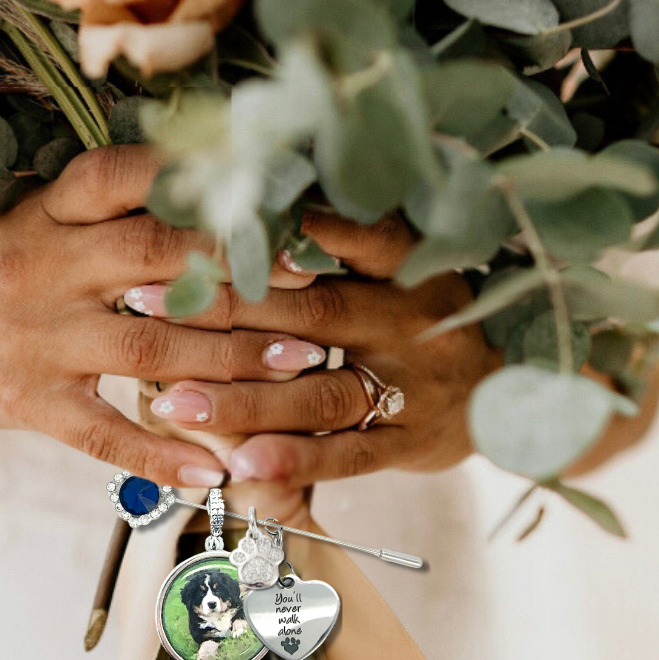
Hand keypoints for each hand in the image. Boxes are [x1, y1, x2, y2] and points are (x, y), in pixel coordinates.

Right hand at [0, 147, 320, 486]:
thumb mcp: (33, 222)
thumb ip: (109, 215)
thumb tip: (213, 199)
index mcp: (49, 214)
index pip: (123, 178)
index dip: (200, 183)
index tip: (273, 199)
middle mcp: (45, 267)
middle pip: (156, 261)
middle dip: (242, 276)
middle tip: (317, 293)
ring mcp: (36, 338)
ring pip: (149, 348)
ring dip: (231, 361)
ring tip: (301, 370)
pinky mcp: (25, 402)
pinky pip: (101, 434)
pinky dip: (159, 453)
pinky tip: (212, 472)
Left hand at [139, 211, 500, 485]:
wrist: (516, 387)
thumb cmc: (432, 315)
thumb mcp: (408, 263)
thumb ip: (344, 238)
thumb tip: (249, 194)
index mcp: (408, 263)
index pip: (342, 233)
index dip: (271, 229)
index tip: (197, 220)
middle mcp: (411, 318)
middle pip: (310, 313)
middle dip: (223, 309)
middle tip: (142, 301)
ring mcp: (414, 385)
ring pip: (319, 392)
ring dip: (245, 399)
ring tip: (172, 402)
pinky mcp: (412, 441)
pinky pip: (347, 453)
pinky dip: (294, 459)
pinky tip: (240, 465)